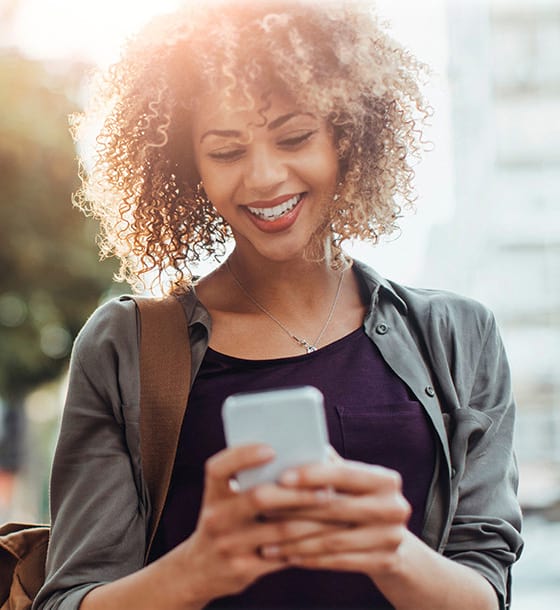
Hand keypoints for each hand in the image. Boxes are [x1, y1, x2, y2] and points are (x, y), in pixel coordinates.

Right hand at [173, 444, 337, 604]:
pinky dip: (308, 543)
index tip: (272, 449)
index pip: (220, 468)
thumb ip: (249, 479)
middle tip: (326, 487)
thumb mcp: (225, 498)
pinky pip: (284, 555)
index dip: (244, 456)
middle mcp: (216, 518)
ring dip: (313, 519)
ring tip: (336, 509)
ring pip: (280, 529)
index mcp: (213, 493)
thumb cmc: (226, 521)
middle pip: (259, 497)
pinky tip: (326, 534)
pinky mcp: (244, 569)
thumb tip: (297, 456)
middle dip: (297, 492)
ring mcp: (229, 545)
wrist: (200, 570)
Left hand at [257, 453, 410, 581]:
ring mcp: (392, 538)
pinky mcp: (385, 563)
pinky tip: (286, 556)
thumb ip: (328, 465)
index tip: (281, 477)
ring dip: (295, 540)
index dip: (312, 475)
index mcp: (385, 480)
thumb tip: (291, 444)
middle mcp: (394, 507)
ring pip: (333, 540)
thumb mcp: (352, 483)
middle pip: (335, 508)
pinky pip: (338, 562)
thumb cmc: (359, 502)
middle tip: (262, 509)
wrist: (394, 544)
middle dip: (295, 509)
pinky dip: (309, 558)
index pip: (343, 474)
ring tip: (266, 540)